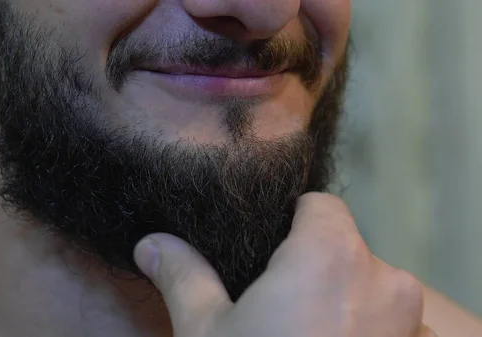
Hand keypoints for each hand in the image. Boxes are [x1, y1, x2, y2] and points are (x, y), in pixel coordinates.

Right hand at [134, 192, 436, 336]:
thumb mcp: (205, 332)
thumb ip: (183, 276)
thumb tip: (150, 244)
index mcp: (331, 255)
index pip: (321, 205)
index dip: (292, 222)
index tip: (268, 254)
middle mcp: (385, 280)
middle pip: (343, 249)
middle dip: (312, 269)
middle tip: (274, 309)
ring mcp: (409, 322)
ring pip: (367, 289)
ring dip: (341, 303)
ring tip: (300, 336)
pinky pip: (389, 323)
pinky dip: (364, 330)